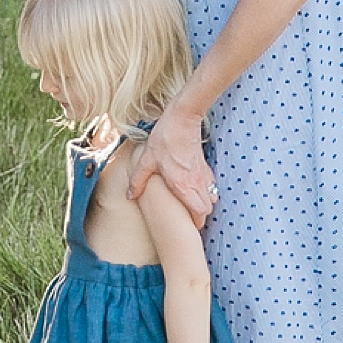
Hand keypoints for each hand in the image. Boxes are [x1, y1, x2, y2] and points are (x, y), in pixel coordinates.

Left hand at [127, 108, 215, 229]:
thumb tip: (130, 196)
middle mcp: (196, 183)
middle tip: (187, 217)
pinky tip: (194, 187)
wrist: (183, 118)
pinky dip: (206, 191)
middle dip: (200, 216)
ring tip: (191, 204)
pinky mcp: (205, 166)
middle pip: (208, 209)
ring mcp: (203, 174)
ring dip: (204, 203)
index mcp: (183, 185)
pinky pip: (211, 185)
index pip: (199, 213)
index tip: (185, 224)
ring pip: (212, 198)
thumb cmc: (165, 138)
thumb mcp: (146, 159)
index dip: (195, 222)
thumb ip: (138, 180)